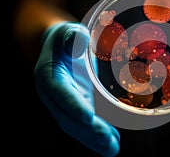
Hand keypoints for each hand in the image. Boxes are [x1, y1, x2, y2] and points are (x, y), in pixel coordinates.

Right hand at [34, 22, 119, 156]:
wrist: (61, 47)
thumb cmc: (66, 37)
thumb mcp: (68, 32)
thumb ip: (71, 35)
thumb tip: (79, 38)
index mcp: (49, 75)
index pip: (60, 92)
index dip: (73, 105)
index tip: (88, 117)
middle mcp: (54, 94)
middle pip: (69, 116)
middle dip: (88, 130)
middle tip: (108, 142)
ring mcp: (65, 103)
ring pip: (77, 125)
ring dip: (94, 138)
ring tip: (113, 149)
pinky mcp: (77, 105)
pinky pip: (85, 123)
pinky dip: (97, 133)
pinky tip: (112, 141)